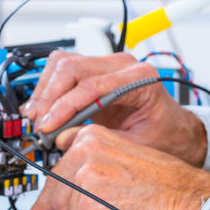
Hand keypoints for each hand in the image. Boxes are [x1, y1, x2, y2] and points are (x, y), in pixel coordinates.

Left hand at [18, 125, 209, 209]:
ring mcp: (85, 180)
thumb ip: (88, 167)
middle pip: (55, 194)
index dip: (47, 194)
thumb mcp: (121, 157)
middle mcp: (84, 153)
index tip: (34, 209)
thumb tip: (58, 198)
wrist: (190, 198)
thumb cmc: (165, 183)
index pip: (55, 169)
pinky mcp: (91, 207)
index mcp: (90, 137)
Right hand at [22, 51, 207, 167]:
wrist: (173, 132)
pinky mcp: (93, 72)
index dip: (63, 107)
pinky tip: (41, 107)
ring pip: (62, 63)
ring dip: (44, 90)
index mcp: (140, 78)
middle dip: (49, 97)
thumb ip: (102, 141)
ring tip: (36, 117)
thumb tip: (64, 137)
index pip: (91, 86)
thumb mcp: (138, 146)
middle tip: (39, 124)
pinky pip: (61, 70)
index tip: (47, 126)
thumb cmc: (164, 137)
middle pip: (72, 67)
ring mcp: (106, 65)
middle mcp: (122, 65)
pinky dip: (46, 88)